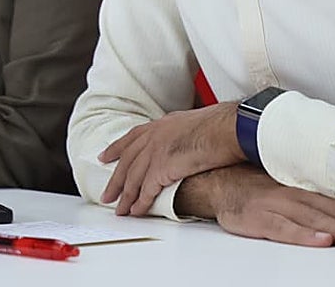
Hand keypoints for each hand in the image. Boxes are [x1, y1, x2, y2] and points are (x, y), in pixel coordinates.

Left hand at [100, 102, 243, 215]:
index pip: (132, 137)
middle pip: (127, 161)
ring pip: (134, 178)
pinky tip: (136, 212)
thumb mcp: (195, 123)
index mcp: (161, 125)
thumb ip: (182, 133)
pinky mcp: (162, 167)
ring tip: (119, 210)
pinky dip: (140, 203)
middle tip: (106, 194)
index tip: (105, 157)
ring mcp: (156, 151)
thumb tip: (186, 143)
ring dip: (125, 197)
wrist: (228, 128)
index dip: (117, 149)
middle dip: (115, 180)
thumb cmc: (221, 126)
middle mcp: (154, 136)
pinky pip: (147, 190)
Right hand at [178, 165, 334, 249]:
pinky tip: (320, 243)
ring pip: (318, 219)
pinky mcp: (258, 216)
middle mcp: (301, 194)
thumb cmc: (266, 187)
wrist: (220, 181)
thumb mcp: (300, 188)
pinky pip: (282, 227)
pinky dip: (302, 235)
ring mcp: (279, 204)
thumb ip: (334, 201)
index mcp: (316, 188)